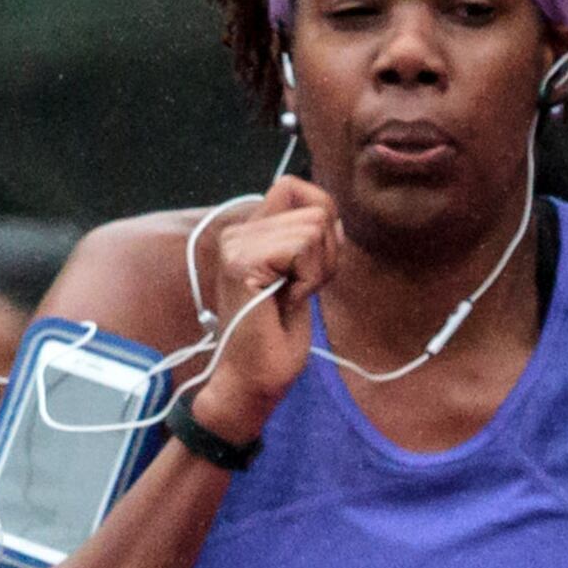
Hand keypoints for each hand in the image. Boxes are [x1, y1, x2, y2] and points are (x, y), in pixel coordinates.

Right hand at [186, 178, 339, 437]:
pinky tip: (287, 302)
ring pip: (315, 226)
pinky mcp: (241, 262)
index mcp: (247, 232)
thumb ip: (308, 240)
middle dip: (325, 254)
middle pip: (316, 207)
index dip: (320, 216)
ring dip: (318, 270)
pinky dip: (309, 279)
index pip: (294, 185)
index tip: (306, 266)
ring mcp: (235, 245)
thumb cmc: (275, 338)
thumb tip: (331, 215)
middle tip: (298, 292)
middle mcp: (236, 232)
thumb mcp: (302, 275)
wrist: (252, 382)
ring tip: (290, 299)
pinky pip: (304, 246)